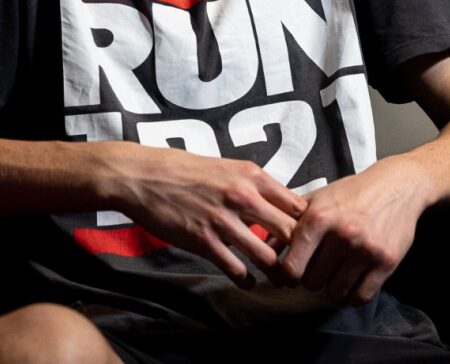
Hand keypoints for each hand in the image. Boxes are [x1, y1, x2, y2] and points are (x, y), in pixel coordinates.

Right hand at [118, 147, 306, 289]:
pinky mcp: (203, 240)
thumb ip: (253, 186)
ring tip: (277, 278)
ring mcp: (223, 219)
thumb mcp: (227, 167)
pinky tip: (247, 281)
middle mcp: (243, 195)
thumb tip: (278, 205)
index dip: (306, 226)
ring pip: (267, 256)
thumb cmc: (185, 170)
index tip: (306, 239)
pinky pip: (236, 269)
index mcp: (252, 176)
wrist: (143, 176)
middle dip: (299, 254)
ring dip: (275, 272)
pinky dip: (246, 280)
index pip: (297, 205)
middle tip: (299, 267)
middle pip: (290, 232)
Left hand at [275, 156, 428, 304]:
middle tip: (318, 269)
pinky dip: (352, 296)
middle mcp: (341, 235)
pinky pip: (361, 297)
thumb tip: (258, 244)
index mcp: (318, 218)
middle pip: (312, 282)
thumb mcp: (315, 200)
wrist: (397, 185)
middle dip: (312, 279)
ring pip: (335, 292)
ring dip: (332, 288)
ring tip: (335, 274)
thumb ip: (286, 223)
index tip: (293, 272)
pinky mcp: (386, 262)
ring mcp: (365, 250)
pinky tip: (351, 283)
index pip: (291, 267)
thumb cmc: (350, 193)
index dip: (288, 275)